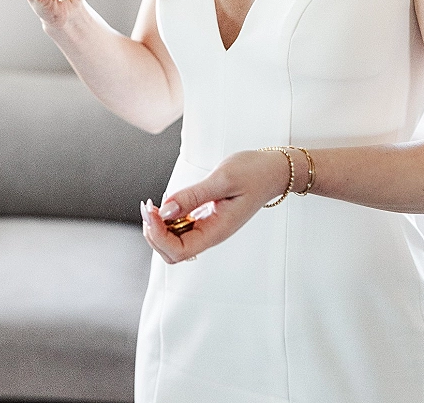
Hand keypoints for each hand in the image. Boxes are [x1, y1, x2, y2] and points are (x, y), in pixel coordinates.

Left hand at [140, 149, 292, 262]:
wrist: (273, 170)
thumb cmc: (254, 173)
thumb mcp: (223, 179)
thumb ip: (193, 196)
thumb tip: (166, 209)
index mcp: (217, 231)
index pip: (179, 251)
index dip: (159, 236)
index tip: (154, 210)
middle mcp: (211, 234)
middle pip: (172, 252)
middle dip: (154, 234)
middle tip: (150, 207)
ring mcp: (208, 227)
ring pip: (173, 242)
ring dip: (159, 227)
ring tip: (155, 205)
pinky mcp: (206, 218)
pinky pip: (181, 228)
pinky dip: (168, 219)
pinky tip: (168, 203)